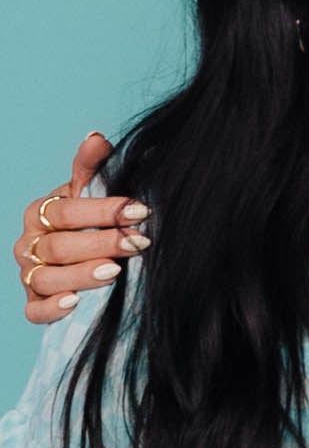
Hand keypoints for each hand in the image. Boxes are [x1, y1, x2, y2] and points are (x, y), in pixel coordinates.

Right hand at [19, 136, 143, 322]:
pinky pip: (35, 309)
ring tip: (114, 271)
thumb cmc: (84, 223)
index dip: (102, 211)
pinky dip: (52, 307)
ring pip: (48, 277)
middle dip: (100, 243)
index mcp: (41, 213)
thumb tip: (97, 138)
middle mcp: (30, 244)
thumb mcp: (88, 196)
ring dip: (81, 275)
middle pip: (60, 246)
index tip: (139, 212)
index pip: (67, 211)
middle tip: (137, 243)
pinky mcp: (34, 302)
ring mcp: (30, 275)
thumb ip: (91, 170)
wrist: (78, 259)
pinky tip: (74, 302)